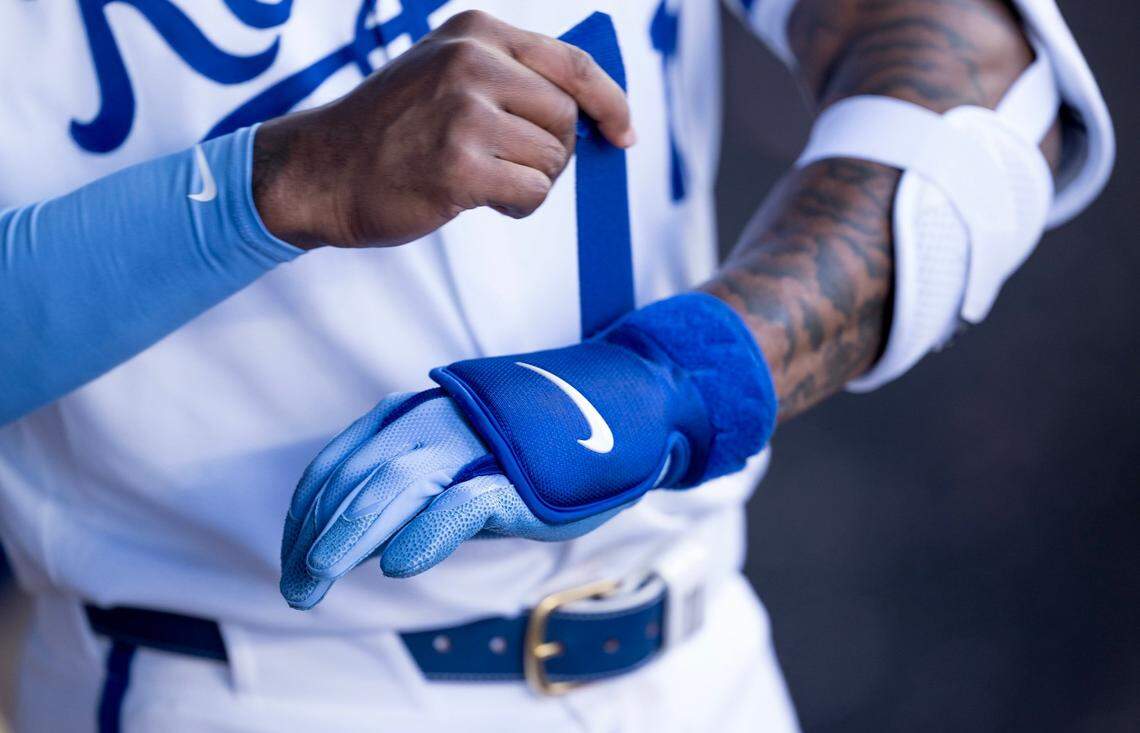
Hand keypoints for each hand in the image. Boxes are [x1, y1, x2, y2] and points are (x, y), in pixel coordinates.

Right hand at [253, 9, 634, 249]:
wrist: (322, 169)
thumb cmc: (392, 130)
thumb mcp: (444, 72)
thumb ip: (511, 78)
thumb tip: (594, 116)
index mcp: (475, 33)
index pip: (572, 63)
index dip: (610, 101)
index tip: (623, 132)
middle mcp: (471, 62)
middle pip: (567, 117)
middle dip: (552, 152)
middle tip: (510, 165)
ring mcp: (464, 112)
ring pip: (553, 159)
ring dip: (530, 182)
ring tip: (484, 180)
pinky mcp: (459, 165)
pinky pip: (532, 192)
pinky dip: (517, 206)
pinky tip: (479, 199)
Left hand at [280, 294, 777, 609]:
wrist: (624, 409)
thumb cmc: (540, 447)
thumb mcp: (470, 460)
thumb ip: (422, 487)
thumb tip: (376, 538)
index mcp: (419, 415)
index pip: (344, 462)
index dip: (308, 512)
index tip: (293, 554)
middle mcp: (438, 420)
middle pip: (359, 477)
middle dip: (317, 534)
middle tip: (296, 587)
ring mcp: (479, 442)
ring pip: (398, 484)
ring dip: (350, 535)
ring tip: (318, 578)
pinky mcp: (518, 473)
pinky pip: (464, 500)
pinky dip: (427, 530)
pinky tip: (398, 562)